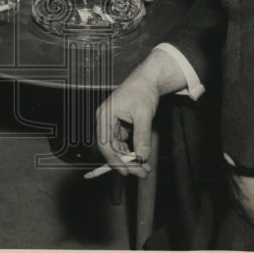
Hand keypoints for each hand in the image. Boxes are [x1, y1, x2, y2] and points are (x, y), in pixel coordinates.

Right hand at [95, 49, 178, 178]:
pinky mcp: (120, 126)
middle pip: (111, 148)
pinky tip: (142, 157)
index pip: (105, 144)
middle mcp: (105, 121)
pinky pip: (123, 143)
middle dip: (126, 162)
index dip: (114, 160)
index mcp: (105, 116)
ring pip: (118, 148)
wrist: (148, 80)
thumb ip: (142, 135)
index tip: (127, 171)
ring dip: (130, 159)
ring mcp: (112, 124)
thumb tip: (142, 156)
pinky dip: (132, 151)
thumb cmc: (143, 92)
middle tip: (142, 172)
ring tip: (145, 168)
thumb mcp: (143, 114)